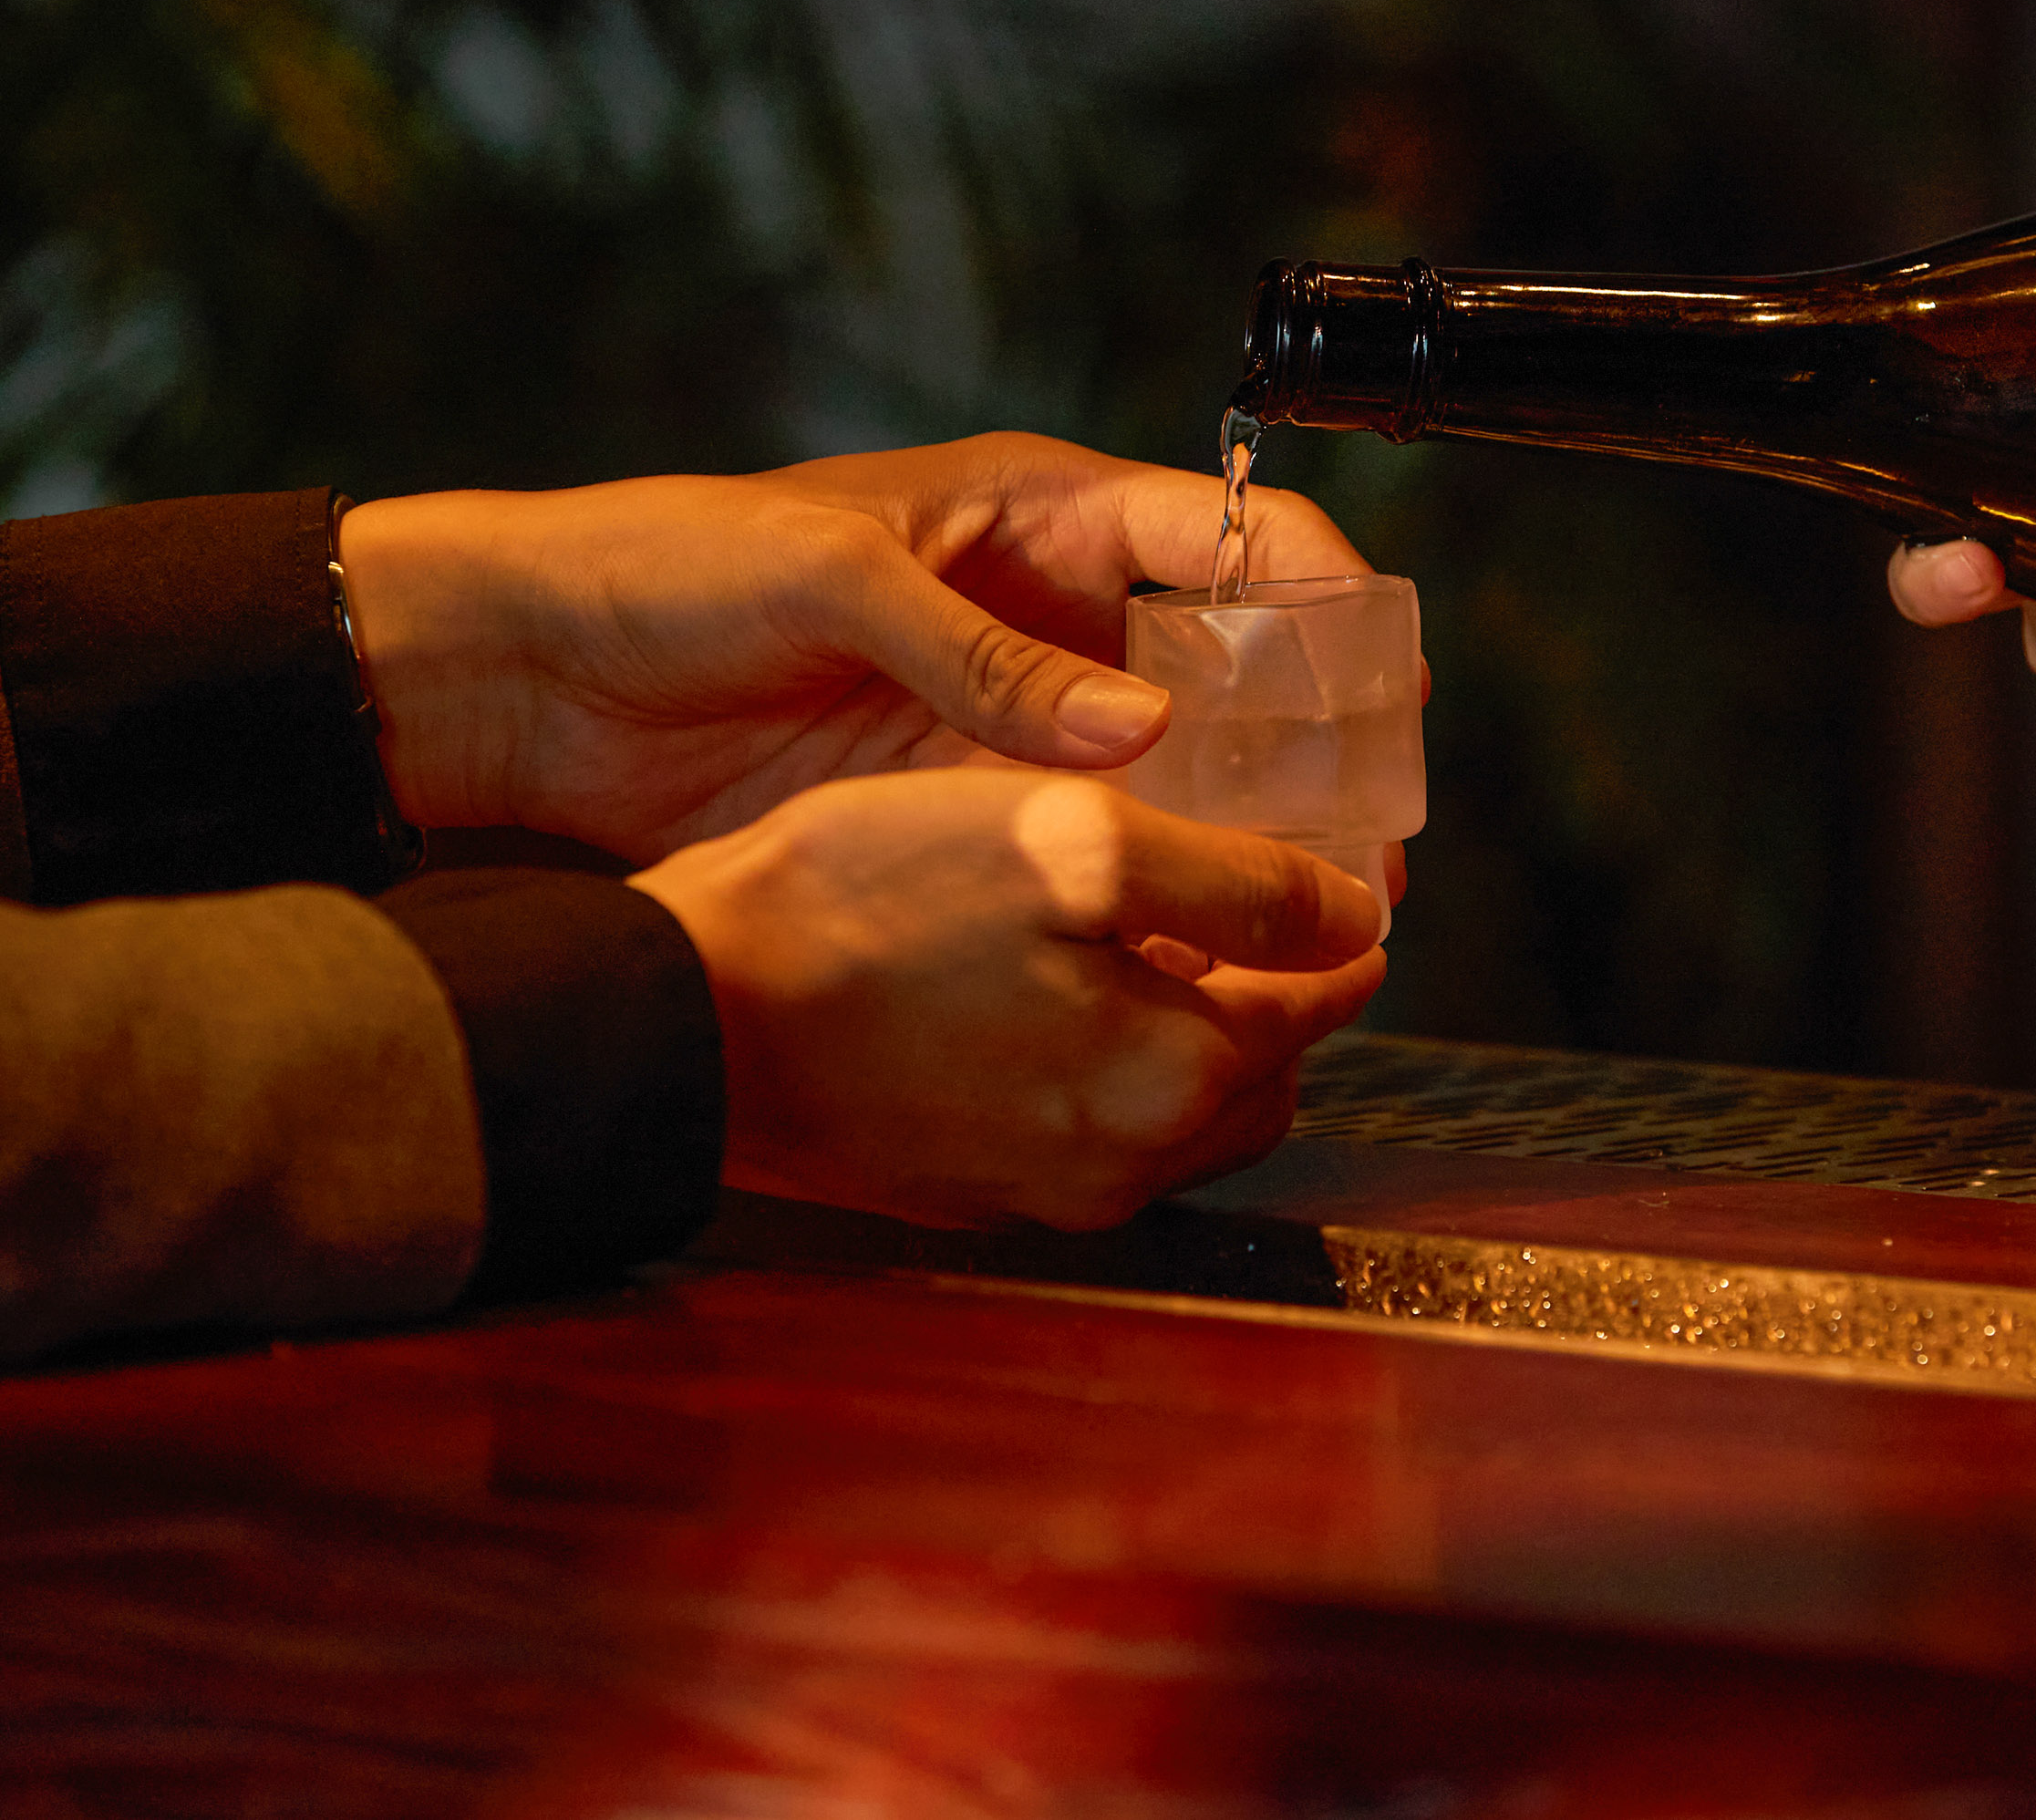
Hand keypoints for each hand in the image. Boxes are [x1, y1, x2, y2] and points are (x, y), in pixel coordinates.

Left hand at [338, 433, 1377, 862]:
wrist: (536, 674)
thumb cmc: (669, 571)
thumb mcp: (829, 580)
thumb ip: (981, 655)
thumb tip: (1137, 735)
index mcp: (1042, 509)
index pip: (1235, 535)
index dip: (1327, 603)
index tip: (1384, 694)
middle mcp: (1055, 610)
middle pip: (1237, 670)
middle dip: (1318, 751)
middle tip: (1368, 853)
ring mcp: (1014, 716)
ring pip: (1179, 776)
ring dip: (1248, 837)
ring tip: (1309, 920)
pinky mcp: (965, 803)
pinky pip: (1090, 848)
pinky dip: (1150, 893)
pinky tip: (1193, 951)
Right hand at [630, 769, 1389, 1228]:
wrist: (680, 1016)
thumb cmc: (864, 908)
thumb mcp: (1073, 844)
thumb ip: (1234, 885)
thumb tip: (1356, 921)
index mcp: (1171, 1083)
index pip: (1321, 1004)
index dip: (1334, 926)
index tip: (1337, 875)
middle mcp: (1119, 1168)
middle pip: (1256, 1077)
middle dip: (1272, 995)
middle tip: (1252, 904)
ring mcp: (1032, 1191)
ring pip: (1167, 1110)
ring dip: (1185, 1034)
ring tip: (1151, 937)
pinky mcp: (958, 1185)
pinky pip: (1077, 1127)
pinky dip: (1099, 1064)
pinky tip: (1049, 987)